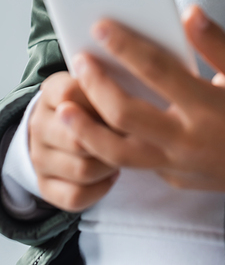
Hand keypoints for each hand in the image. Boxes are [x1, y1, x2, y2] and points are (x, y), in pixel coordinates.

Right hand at [28, 72, 118, 211]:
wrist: (64, 125)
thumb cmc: (93, 101)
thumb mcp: (97, 84)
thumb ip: (109, 83)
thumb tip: (127, 96)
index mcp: (51, 91)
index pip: (71, 95)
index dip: (102, 102)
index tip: (121, 105)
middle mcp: (38, 124)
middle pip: (79, 139)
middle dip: (112, 140)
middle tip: (130, 136)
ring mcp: (38, 157)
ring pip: (82, 170)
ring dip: (110, 165)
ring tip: (122, 153)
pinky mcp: (44, 186)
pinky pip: (76, 197)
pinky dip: (101, 189)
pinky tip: (111, 175)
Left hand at [62, 5, 224, 197]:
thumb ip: (219, 44)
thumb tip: (189, 13)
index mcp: (209, 107)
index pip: (157, 71)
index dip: (125, 46)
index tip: (102, 27)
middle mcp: (187, 140)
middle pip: (126, 114)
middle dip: (96, 86)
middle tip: (79, 61)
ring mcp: (177, 165)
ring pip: (118, 153)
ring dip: (86, 130)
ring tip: (63, 110)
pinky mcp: (173, 179)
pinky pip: (134, 165)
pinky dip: (109, 147)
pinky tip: (96, 128)